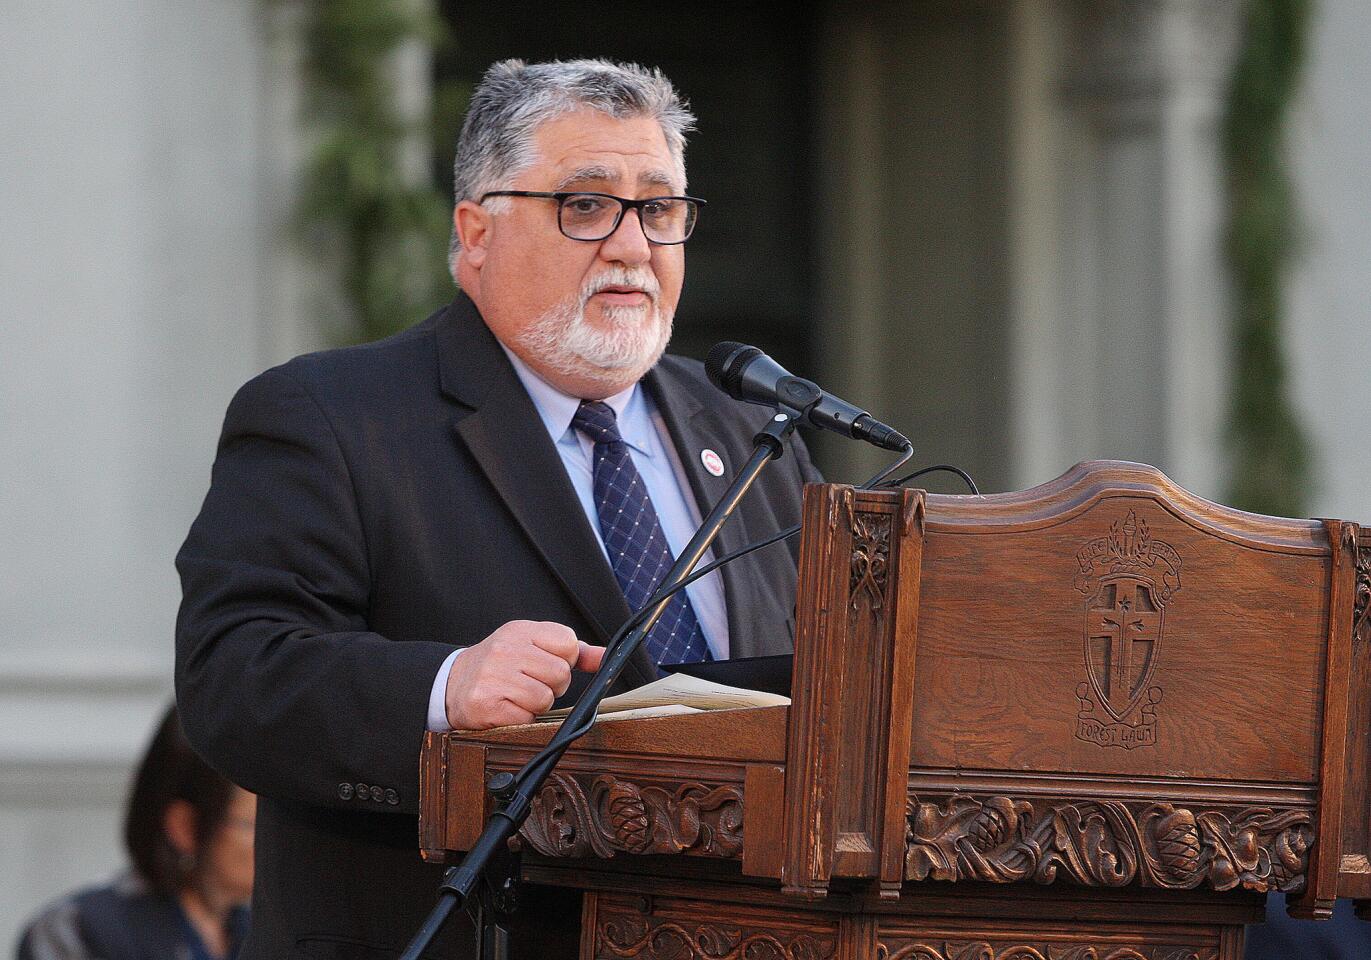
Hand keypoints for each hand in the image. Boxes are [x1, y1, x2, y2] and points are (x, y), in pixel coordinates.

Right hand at [445, 621, 605, 729]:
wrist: (452, 684)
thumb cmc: (500, 665)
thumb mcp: (531, 646)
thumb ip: (571, 651)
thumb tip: (606, 657)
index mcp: (520, 631)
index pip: (568, 644)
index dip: (565, 661)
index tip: (548, 665)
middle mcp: (506, 649)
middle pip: (560, 674)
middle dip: (552, 686)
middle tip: (531, 684)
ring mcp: (494, 676)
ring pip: (545, 698)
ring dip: (536, 704)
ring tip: (518, 696)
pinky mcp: (487, 704)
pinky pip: (526, 717)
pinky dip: (521, 718)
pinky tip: (507, 708)